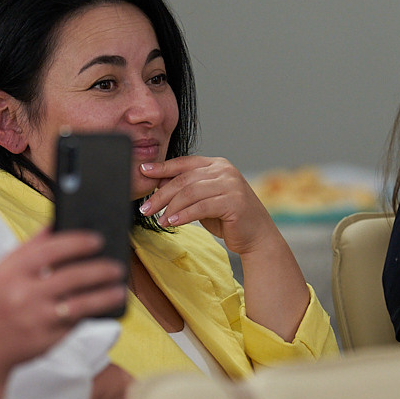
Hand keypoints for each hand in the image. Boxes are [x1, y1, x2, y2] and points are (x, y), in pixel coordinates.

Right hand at [0, 231, 126, 380]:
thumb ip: (23, 252)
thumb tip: (53, 227)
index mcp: (9, 274)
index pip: (50, 249)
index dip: (77, 242)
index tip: (96, 239)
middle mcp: (23, 295)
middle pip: (72, 276)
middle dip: (99, 269)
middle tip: (116, 266)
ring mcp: (36, 320)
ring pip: (81, 303)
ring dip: (105, 295)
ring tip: (119, 289)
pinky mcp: (46, 341)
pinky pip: (75, 324)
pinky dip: (90, 314)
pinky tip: (102, 308)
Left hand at [137, 156, 282, 256]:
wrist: (256, 236)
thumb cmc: (228, 218)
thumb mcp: (204, 199)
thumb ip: (186, 189)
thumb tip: (157, 183)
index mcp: (217, 165)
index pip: (184, 163)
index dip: (162, 167)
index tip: (143, 172)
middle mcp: (225, 170)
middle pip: (184, 179)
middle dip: (161, 194)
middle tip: (145, 208)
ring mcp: (231, 185)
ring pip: (190, 193)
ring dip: (170, 207)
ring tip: (158, 220)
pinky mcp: (234, 202)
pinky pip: (201, 207)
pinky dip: (183, 215)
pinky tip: (172, 222)